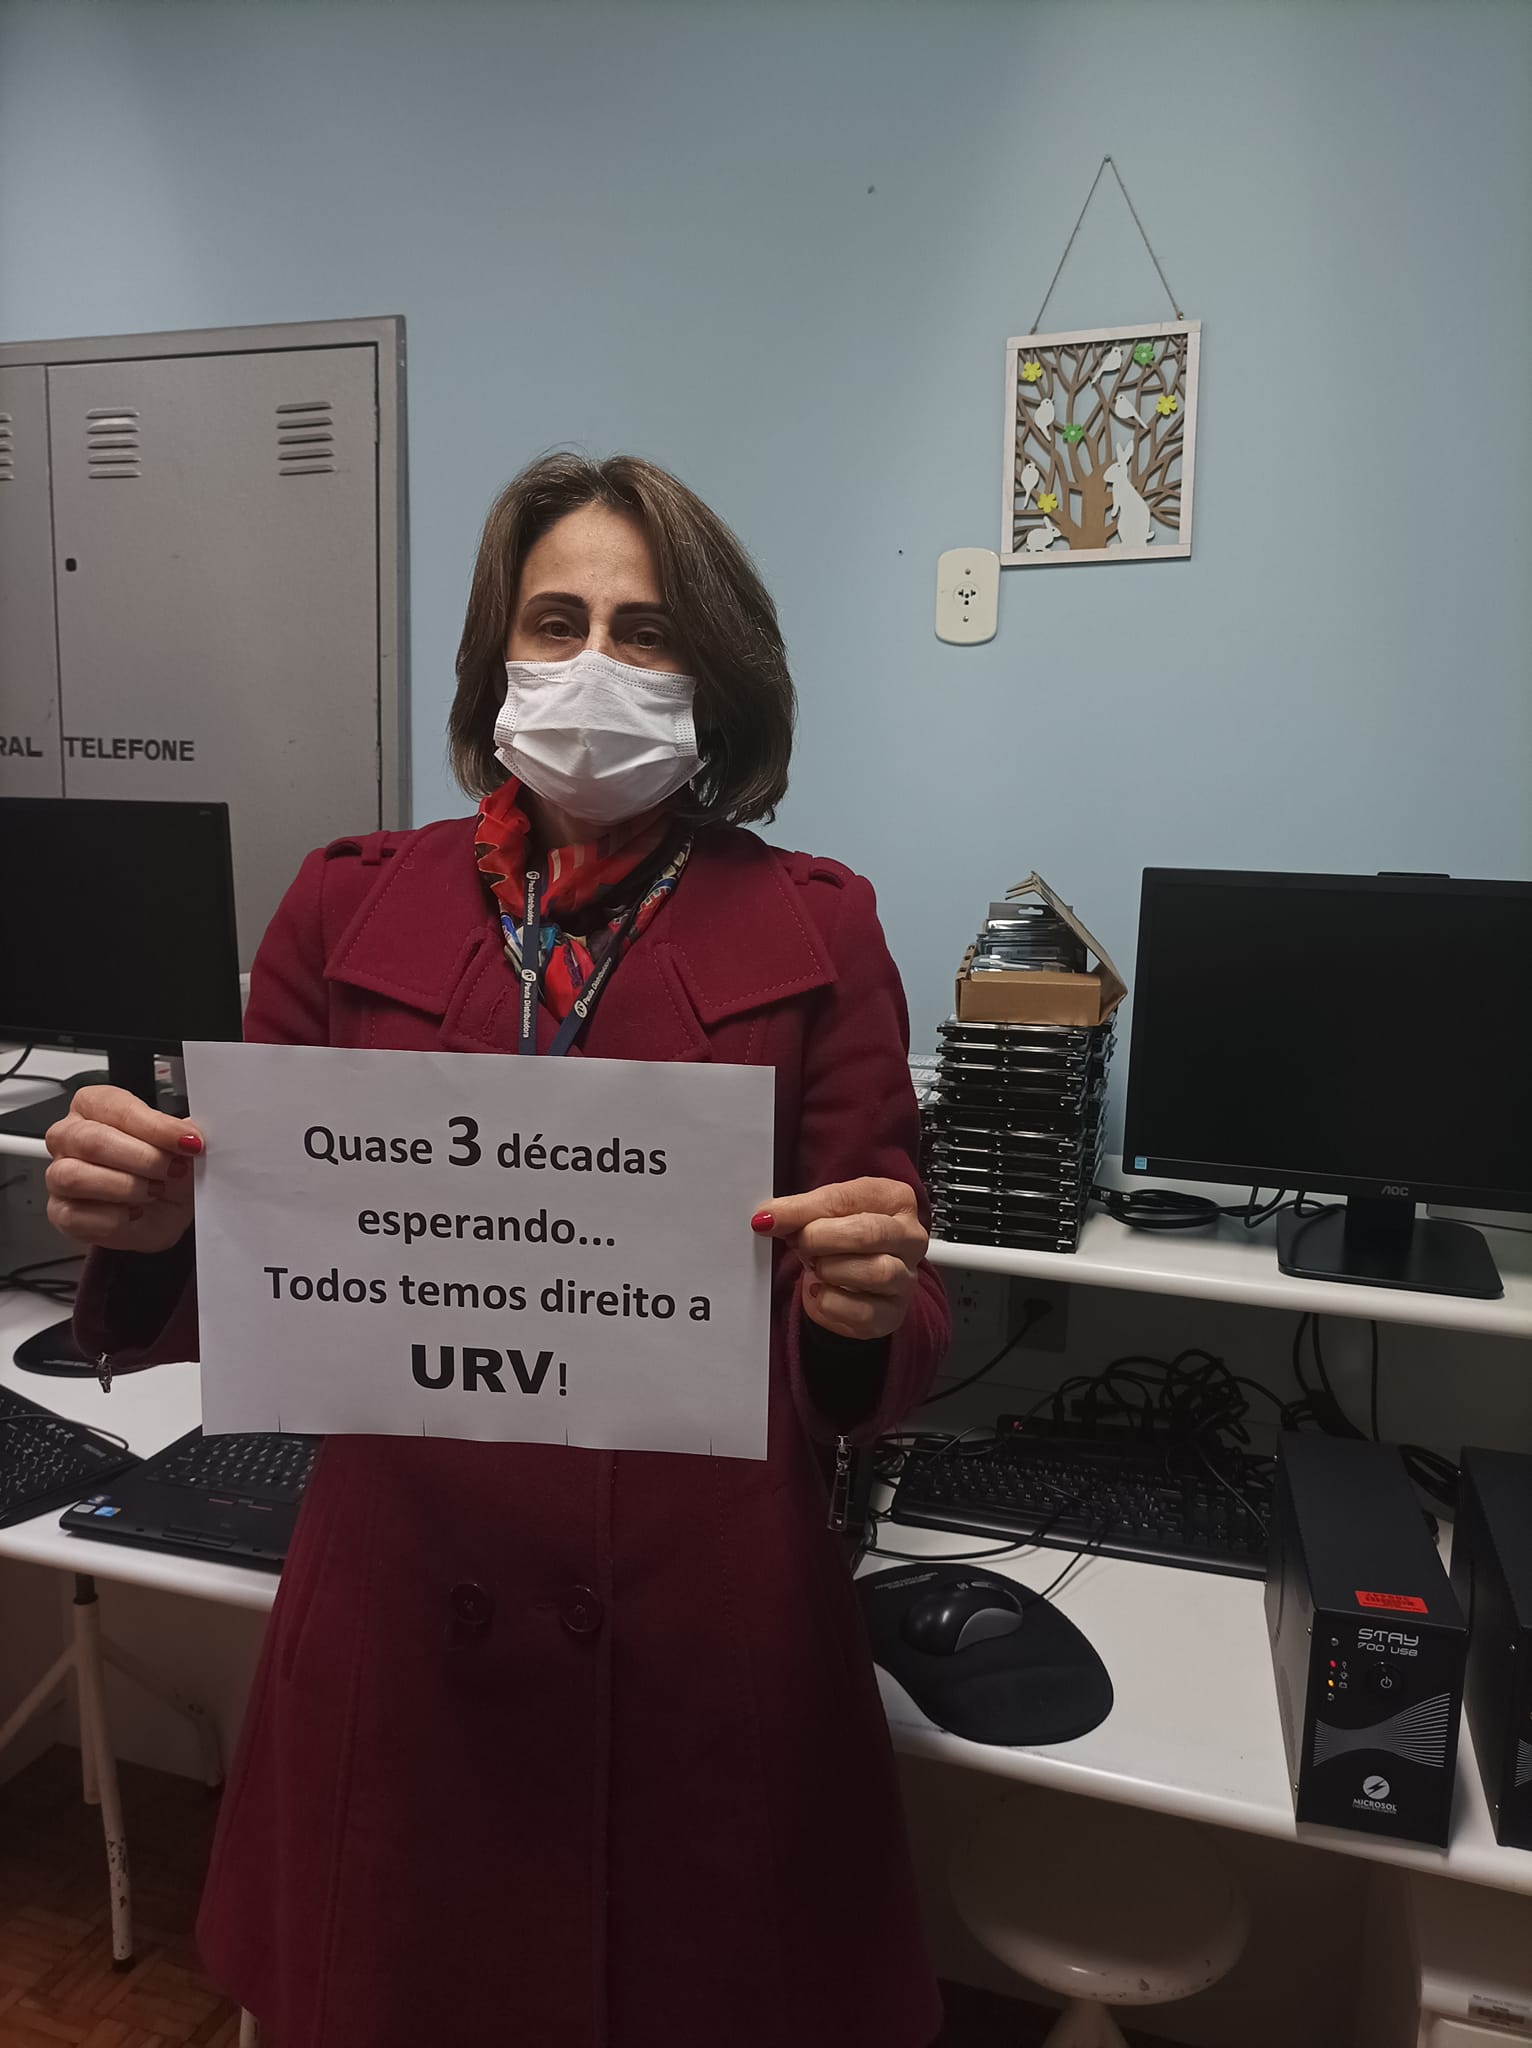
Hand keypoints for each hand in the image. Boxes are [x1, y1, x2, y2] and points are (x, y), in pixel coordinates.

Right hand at [46, 1085, 202, 1255]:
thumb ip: (182, 1135)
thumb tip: (190, 1134)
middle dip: (143, 1158)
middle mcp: (69, 1136)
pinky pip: (80, 1215)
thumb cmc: (164, 1173)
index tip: (188, 1140)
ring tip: (154, 1190)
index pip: (115, 1107)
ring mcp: (58, 1175)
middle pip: (92, 1141)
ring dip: (128, 1187)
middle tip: (173, 1169)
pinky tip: (135, 1211)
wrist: (163, 1213)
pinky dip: (117, 1217)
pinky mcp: (61, 1212)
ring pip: (77, 1177)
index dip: (155, 1126)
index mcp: (94, 1106)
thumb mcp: (181, 1148)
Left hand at [754, 1177, 926, 1340]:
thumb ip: (800, 1212)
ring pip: (874, 1272)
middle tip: (799, 1243)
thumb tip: (768, 1217)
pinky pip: (863, 1312)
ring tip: (816, 1267)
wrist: (856, 1281)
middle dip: (821, 1239)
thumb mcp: (824, 1213)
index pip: (851, 1198)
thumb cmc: (846, 1238)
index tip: (770, 1217)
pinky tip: (822, 1291)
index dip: (805, 1209)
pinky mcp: (892, 1314)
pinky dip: (831, 1302)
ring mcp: (905, 1278)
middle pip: (869, 1233)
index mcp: (896, 1200)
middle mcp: (909, 1238)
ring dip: (830, 1270)